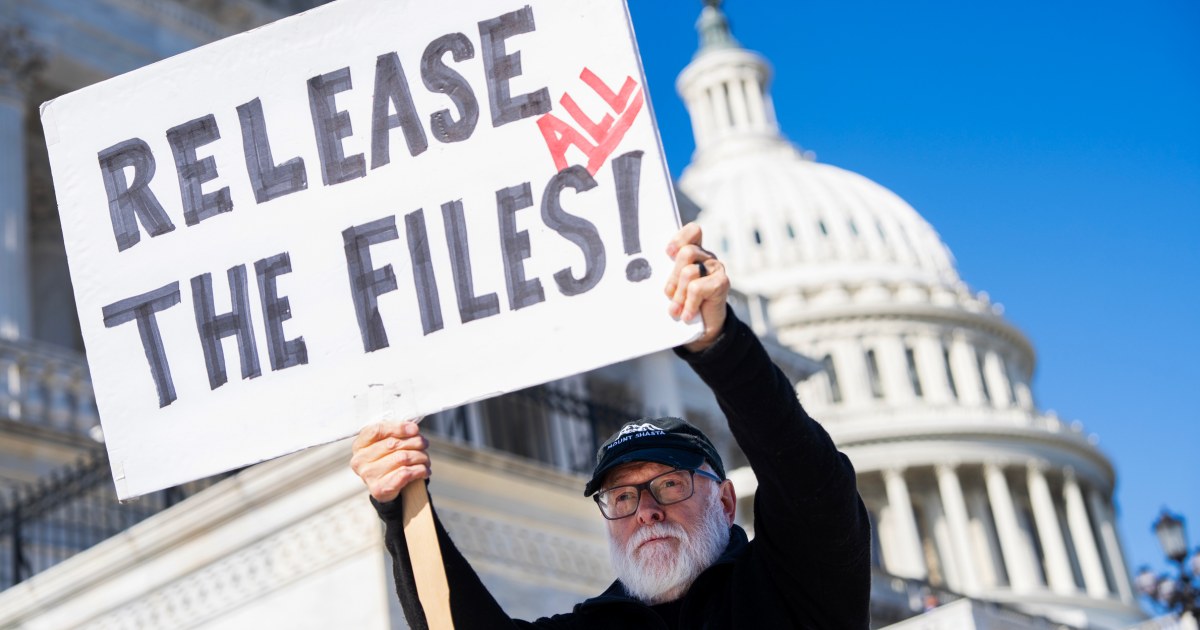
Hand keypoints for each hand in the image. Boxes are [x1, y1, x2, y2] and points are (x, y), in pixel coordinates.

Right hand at [349, 420, 430, 502]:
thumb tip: (412, 428)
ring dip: (420, 456)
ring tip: (425, 458)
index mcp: (359, 445)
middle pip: (393, 444)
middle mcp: (360, 460)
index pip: (377, 430)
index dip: (398, 427)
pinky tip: (424, 470)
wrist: (386, 487)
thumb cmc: (388, 459)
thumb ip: (395, 432)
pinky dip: (420, 470)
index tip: (414, 429)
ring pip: (402, 458)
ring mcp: (368, 475)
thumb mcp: (386, 442)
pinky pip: (405, 473)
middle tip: (424, 443)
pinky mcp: (379, 489)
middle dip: (414, 442)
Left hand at [664, 223, 728, 352]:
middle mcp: (707, 258)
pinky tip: (687, 315)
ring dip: (679, 295)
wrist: (703, 329)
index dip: (680, 239)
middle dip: (673, 277)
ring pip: (690, 272)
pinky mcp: (722, 283)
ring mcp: (716, 269)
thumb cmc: (683, 304)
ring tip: (677, 310)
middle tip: (669, 296)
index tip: (668, 253)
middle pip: (686, 253)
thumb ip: (668, 274)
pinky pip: (697, 288)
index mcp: (695, 253)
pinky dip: (689, 304)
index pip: (693, 232)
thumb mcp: (673, 286)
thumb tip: (647, 272)